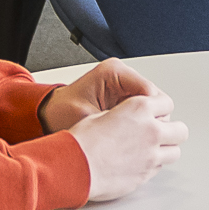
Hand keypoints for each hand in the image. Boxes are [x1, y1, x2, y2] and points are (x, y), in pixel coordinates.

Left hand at [38, 59, 160, 134]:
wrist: (52, 113)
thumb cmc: (63, 111)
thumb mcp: (86, 117)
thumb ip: (110, 122)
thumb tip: (134, 133)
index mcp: (114, 72)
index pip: (149, 91)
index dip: (150, 114)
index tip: (144, 131)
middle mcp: (123, 76)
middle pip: (156, 98)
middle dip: (150, 119)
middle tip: (137, 138)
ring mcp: (127, 87)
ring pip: (153, 107)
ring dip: (145, 123)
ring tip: (131, 138)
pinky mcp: (127, 98)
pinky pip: (144, 112)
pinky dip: (140, 124)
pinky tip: (129, 135)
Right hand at [65, 94, 185, 203]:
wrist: (74, 166)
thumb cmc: (81, 141)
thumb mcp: (100, 115)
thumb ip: (123, 116)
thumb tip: (127, 120)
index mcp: (139, 109)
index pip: (167, 103)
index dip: (161, 108)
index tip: (156, 113)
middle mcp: (150, 131)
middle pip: (180, 130)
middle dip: (172, 131)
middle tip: (161, 133)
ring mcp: (151, 155)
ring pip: (175, 152)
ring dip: (166, 150)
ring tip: (151, 150)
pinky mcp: (145, 175)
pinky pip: (159, 168)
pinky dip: (152, 165)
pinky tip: (138, 163)